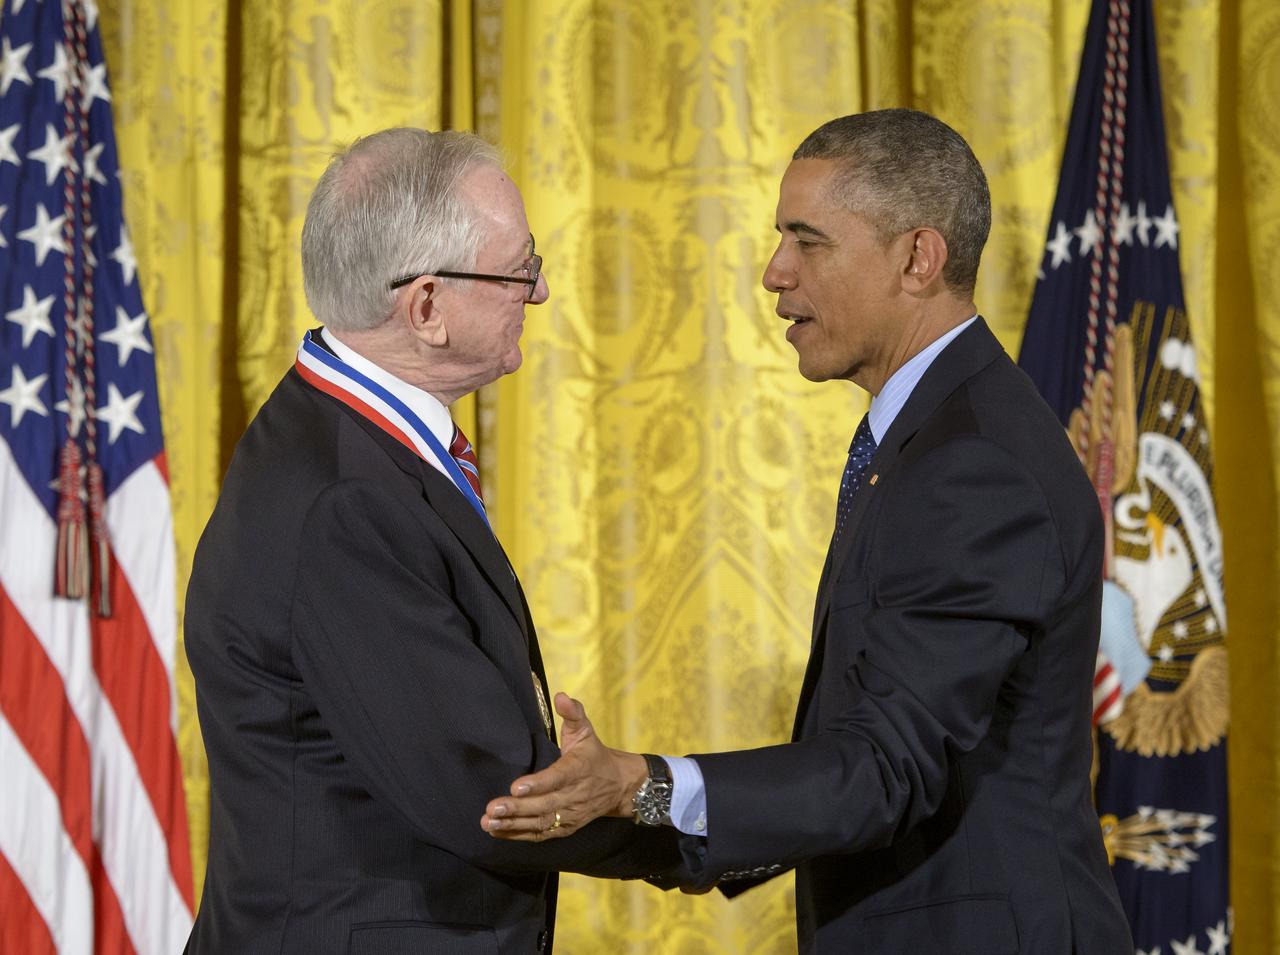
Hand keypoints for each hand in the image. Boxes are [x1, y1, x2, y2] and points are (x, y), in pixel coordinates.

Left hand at [481, 693, 646, 840]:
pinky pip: (541, 834)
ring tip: (489, 823)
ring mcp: (570, 814)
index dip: (538, 784)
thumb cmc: (595, 755)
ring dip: (514, 825)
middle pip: (545, 805)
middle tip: (493, 809)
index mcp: (578, 769)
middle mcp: (574, 795)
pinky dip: (519, 835)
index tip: (516, 786)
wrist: (619, 786)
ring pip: (541, 823)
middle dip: (517, 809)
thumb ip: (573, 713)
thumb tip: (560, 696)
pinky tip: (498, 832)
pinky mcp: (566, 827)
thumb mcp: (586, 730)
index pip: (557, 778)